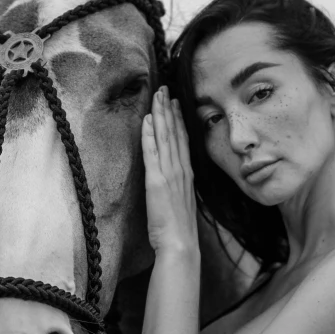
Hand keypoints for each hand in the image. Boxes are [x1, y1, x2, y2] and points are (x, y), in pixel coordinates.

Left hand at [141, 86, 198, 254]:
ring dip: (160, 114)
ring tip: (158, 96)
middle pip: (175, 133)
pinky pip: (152, 152)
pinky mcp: (157, 181)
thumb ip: (179, 188)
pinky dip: (150, 134)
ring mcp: (170, 174)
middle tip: (165, 89)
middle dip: (169, 109)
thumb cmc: (180, 230)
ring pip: (165, 137)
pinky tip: (147, 119)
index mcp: (187, 174)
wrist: (180, 244)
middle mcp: (181, 170)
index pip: (183, 140)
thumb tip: (174, 180)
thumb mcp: (182, 203)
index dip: (179, 119)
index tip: (176, 103)